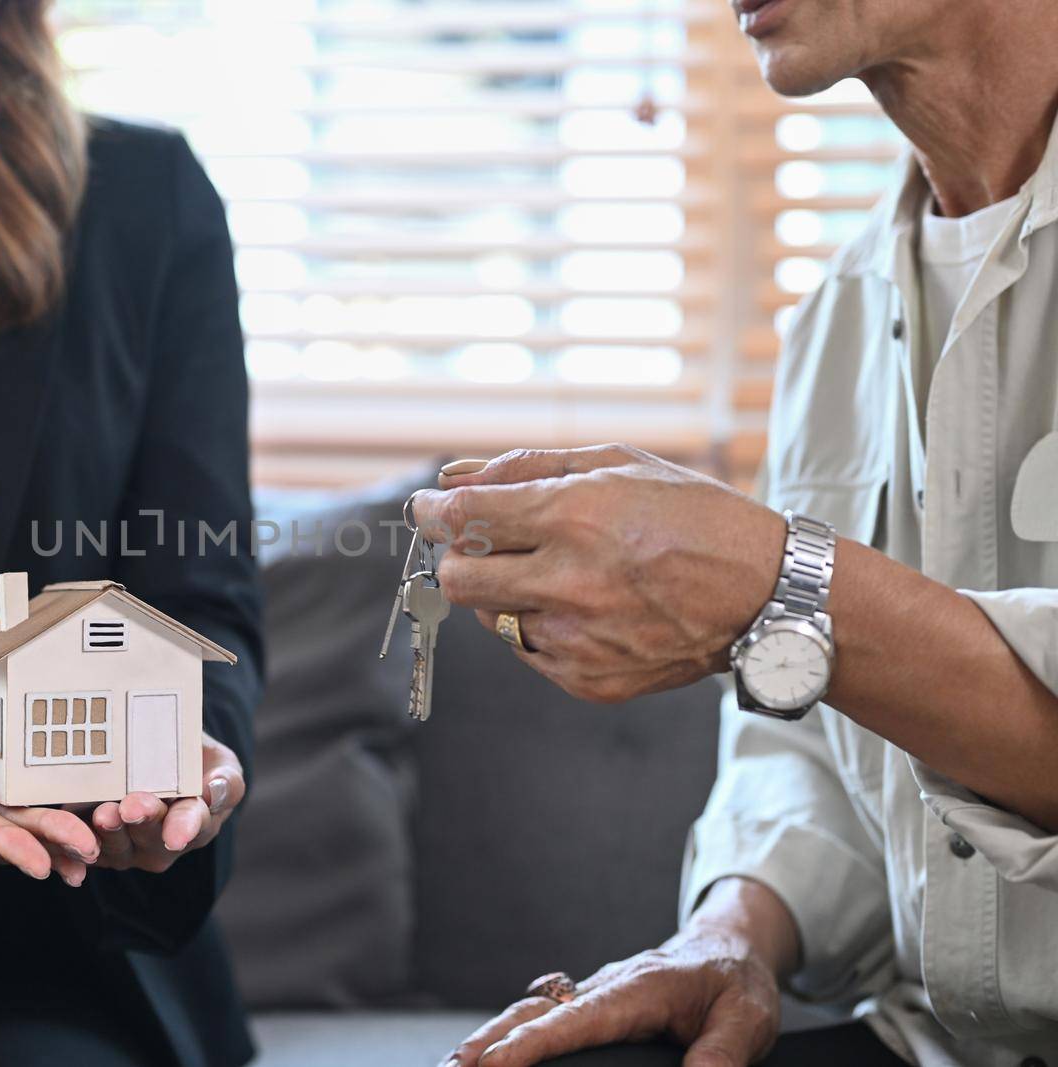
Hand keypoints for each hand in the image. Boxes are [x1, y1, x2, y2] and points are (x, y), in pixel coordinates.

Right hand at [0, 696, 100, 884]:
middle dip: (48, 844)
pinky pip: (26, 829)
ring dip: (58, 846)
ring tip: (95, 850)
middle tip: (88, 848)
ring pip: (21, 838)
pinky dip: (54, 834)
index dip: (7, 846)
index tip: (39, 861)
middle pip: (5, 839)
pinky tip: (86, 838)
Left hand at [83, 732, 244, 872]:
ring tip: (104, 812)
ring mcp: (131, 847)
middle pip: (153, 837)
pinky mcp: (99, 844)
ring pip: (119, 846)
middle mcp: (165, 841)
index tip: (176, 834)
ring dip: (110, 831)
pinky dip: (79, 838)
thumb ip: (226, 781)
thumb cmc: (193, 760)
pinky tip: (72, 826)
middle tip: (132, 806)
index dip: (184, 828)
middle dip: (142, 822)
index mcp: (199, 821)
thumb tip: (214, 790)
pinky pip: (86, 846)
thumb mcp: (221, 764)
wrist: (157, 758)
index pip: (194, 825)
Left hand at [412, 446, 785, 703]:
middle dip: (457, 557)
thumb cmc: (692, 517)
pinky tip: (589, 609)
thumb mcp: (617, 465)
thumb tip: (452, 477)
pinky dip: (542, 628)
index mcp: (575, 517)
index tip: (428, 508)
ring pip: (491, 616)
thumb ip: (525, 468)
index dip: (432, 511)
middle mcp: (571, 582)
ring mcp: (578, 640)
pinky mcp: (588, 681)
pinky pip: (528, 651)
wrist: (766, 597)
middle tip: (484, 544)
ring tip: (565, 575)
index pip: (463, 518)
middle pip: (457, 578)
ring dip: (506, 593)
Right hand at [443, 879, 795, 1066]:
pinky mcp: (592, 1004)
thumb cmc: (736, 979)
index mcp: (636, 989)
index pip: (574, 1021)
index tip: (493, 1063)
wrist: (730, 944)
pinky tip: (489, 1051)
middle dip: (488, 1041)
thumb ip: (721, 1054)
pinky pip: (541, 1016)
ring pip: (529, 1012)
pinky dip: (507, 1032)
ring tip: (456, 1063)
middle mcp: (604, 987)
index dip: (531, 1044)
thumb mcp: (748, 1018)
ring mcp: (592, 993)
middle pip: (533, 1012)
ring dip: (488, 1036)